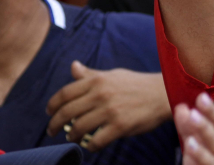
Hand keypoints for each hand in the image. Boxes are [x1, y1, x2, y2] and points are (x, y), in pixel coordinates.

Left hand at [45, 62, 170, 151]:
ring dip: (71, 136)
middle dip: (54, 124)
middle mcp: (101, 94)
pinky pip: (96, 141)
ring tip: (72, 137)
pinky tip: (90, 145)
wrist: (164, 93)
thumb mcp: (113, 74)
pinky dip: (90, 146)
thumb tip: (73, 66)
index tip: (49, 113)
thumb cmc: (137, 84)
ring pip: (79, 128)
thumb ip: (91, 74)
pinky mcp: (120, 126)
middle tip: (52, 131)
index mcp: (97, 80)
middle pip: (67, 112)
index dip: (52, 105)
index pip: (65, 93)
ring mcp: (110, 111)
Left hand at [174, 93, 213, 164]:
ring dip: (203, 150)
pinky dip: (199, 161)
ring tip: (190, 140)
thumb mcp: (194, 144)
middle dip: (207, 127)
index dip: (212, 111)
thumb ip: (188, 128)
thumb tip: (181, 107)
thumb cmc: (203, 164)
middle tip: (193, 113)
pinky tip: (189, 154)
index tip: (201, 96)